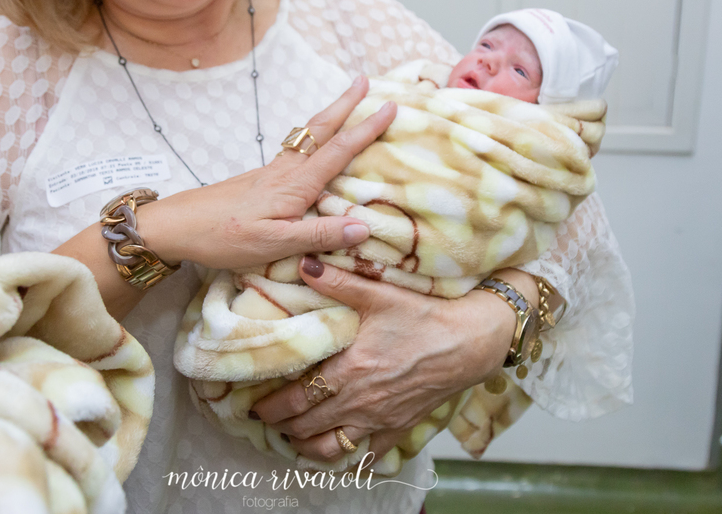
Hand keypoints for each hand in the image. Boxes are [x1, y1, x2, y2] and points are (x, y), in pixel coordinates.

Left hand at [141, 77, 397, 268]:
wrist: (177, 226)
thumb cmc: (223, 237)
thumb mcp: (273, 244)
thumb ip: (318, 235)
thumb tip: (364, 225)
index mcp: (295, 185)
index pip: (338, 151)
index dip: (365, 130)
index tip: (390, 107)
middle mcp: (285, 172)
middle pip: (321, 130)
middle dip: (345, 104)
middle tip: (365, 80)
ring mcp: (271, 174)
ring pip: (307, 137)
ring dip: (330, 117)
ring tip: (346, 102)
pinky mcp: (260, 180)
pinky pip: (296, 151)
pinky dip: (314, 138)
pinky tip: (314, 145)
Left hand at [250, 258, 517, 465]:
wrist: (467, 342)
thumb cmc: (424, 316)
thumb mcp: (379, 294)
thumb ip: (337, 282)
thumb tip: (304, 263)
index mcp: (349, 369)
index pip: (296, 397)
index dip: (270, 405)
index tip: (254, 403)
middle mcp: (360, 400)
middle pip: (306, 425)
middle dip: (281, 425)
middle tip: (266, 418)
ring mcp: (379, 419)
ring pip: (331, 447)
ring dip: (307, 446)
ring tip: (293, 437)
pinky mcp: (398, 428)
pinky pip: (366, 454)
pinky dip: (346, 457)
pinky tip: (334, 451)